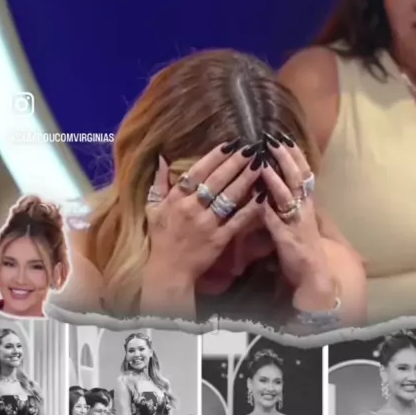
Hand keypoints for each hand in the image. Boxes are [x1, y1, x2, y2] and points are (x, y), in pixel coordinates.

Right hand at [144, 145, 262, 286]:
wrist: (168, 270)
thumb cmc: (161, 237)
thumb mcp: (153, 208)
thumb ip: (158, 182)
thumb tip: (161, 158)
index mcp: (176, 198)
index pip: (198, 172)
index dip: (215, 157)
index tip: (230, 144)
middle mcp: (192, 208)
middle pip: (217, 180)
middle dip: (235, 162)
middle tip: (252, 148)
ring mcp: (207, 224)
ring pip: (229, 197)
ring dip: (246, 179)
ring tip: (260, 164)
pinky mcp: (219, 239)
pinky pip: (237, 221)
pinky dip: (250, 209)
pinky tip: (262, 196)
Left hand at [259, 137, 334, 304]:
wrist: (313, 275)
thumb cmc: (303, 245)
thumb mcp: (300, 217)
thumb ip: (291, 200)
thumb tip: (281, 180)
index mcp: (307, 202)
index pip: (303, 172)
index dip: (295, 154)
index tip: (284, 137)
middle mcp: (304, 208)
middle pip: (297, 177)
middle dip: (285, 158)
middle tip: (273, 140)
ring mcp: (296, 222)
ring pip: (288, 195)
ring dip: (276, 178)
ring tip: (263, 163)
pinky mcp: (287, 237)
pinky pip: (276, 220)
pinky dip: (268, 208)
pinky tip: (258, 198)